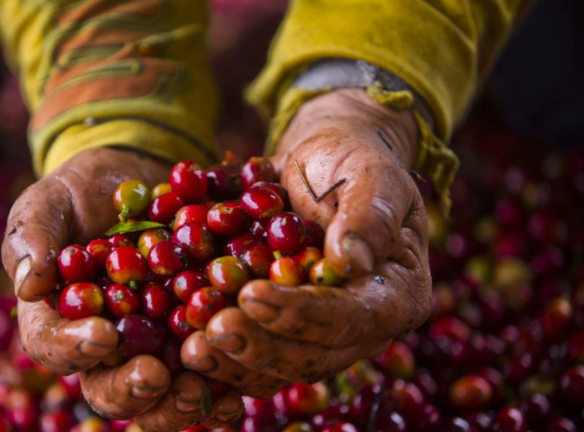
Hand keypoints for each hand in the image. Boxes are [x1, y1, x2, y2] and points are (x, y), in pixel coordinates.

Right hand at [2, 147, 240, 429]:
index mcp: (59, 320)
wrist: (137, 180)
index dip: (74, 348)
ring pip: (162, 393)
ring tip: (201, 389)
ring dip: (181, 400)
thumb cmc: (81, 195)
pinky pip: (209, 370)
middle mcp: (106, 346)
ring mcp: (154, 345)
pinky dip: (224, 382)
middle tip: (154, 376)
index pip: (55, 346)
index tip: (103, 334)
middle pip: (110, 388)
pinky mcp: (196, 335)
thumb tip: (30, 285)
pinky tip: (241, 391)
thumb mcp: (49, 203)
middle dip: (133, 390)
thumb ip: (33, 236)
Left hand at [182, 89, 431, 388]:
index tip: (251, 294)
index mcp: (398, 294)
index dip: (301, 314)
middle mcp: (363, 328)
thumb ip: (368, 213)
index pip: (352, 318)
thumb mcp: (370, 172)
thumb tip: (352, 259)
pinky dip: (222, 357)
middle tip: (211, 331)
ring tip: (191, 348)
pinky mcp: (286, 335)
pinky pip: (255, 359)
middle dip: (260, 347)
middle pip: (314, 357)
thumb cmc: (351, 161)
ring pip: (280, 370)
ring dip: (234, 363)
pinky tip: (186, 345)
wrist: (320, 164)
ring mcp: (322, 337)